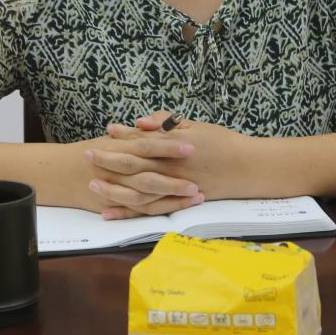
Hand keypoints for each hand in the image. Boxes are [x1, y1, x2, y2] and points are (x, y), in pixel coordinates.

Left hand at [92, 111, 254, 216]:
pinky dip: (128, 211)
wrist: (248, 168)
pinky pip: (148, 210)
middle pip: (133, 164)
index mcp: (174, 146)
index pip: (142, 140)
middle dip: (108, 159)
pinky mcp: (177, 203)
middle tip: (87, 154)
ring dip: (112, 187)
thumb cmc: (223, 143)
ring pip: (136, 190)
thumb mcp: (196, 126)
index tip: (105, 131)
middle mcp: (170, 168)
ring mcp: (173, 188)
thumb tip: (140, 122)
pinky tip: (109, 212)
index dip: (122, 136)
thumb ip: (167, 124)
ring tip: (92, 183)